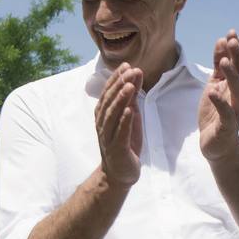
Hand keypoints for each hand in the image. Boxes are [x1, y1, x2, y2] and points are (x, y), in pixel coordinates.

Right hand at [95, 64, 142, 187]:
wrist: (120, 173)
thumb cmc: (124, 143)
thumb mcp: (130, 116)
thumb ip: (131, 98)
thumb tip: (135, 74)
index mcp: (104, 115)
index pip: (108, 93)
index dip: (116, 79)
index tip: (126, 65)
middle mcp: (103, 124)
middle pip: (109, 101)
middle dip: (119, 85)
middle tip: (130, 71)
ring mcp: (108, 137)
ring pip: (112, 115)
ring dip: (121, 99)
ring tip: (129, 86)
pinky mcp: (117, 149)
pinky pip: (120, 133)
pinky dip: (123, 121)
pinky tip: (129, 110)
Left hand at [198, 30, 238, 161]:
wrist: (217, 146)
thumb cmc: (216, 114)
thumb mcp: (215, 85)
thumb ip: (218, 65)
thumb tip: (222, 40)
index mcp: (236, 87)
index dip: (237, 49)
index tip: (232, 32)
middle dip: (238, 58)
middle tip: (232, 41)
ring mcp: (235, 111)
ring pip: (238, 91)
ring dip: (232, 76)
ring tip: (224, 62)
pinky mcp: (227, 127)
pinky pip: (226, 114)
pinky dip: (220, 103)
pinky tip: (212, 92)